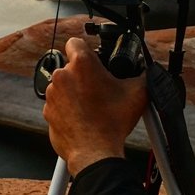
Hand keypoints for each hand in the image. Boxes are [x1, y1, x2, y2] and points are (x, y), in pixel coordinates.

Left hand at [42, 37, 147, 176]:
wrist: (95, 152)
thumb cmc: (113, 123)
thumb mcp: (138, 93)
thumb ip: (142, 75)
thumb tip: (146, 71)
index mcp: (82, 64)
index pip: (75, 42)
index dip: (84, 49)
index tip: (92, 59)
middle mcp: (63, 75)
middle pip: (71, 66)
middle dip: (83, 75)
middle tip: (98, 89)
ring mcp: (52, 93)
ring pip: (63, 85)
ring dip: (74, 91)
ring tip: (91, 105)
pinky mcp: (48, 110)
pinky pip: (57, 103)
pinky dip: (66, 107)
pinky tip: (82, 117)